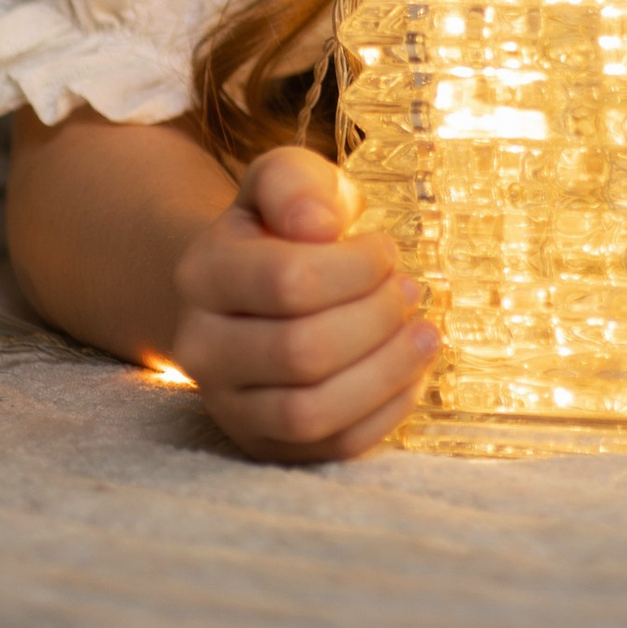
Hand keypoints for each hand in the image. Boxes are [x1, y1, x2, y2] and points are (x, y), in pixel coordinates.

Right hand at [166, 144, 435, 461]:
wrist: (244, 290)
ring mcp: (230, 406)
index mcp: (203, 274)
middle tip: (408, 290)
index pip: (287, 281)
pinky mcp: (265, 446)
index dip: (356, 267)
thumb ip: (295, 183)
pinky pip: (331, 447)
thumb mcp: (282, 179)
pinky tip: (411, 372)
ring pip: (311, 413)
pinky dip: (385, 412)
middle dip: (376, 318)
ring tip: (424, 333)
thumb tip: (320, 225)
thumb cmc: (277, 227)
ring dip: (386, 371)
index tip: (386, 250)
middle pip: (302, 352)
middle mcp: (202, 349)